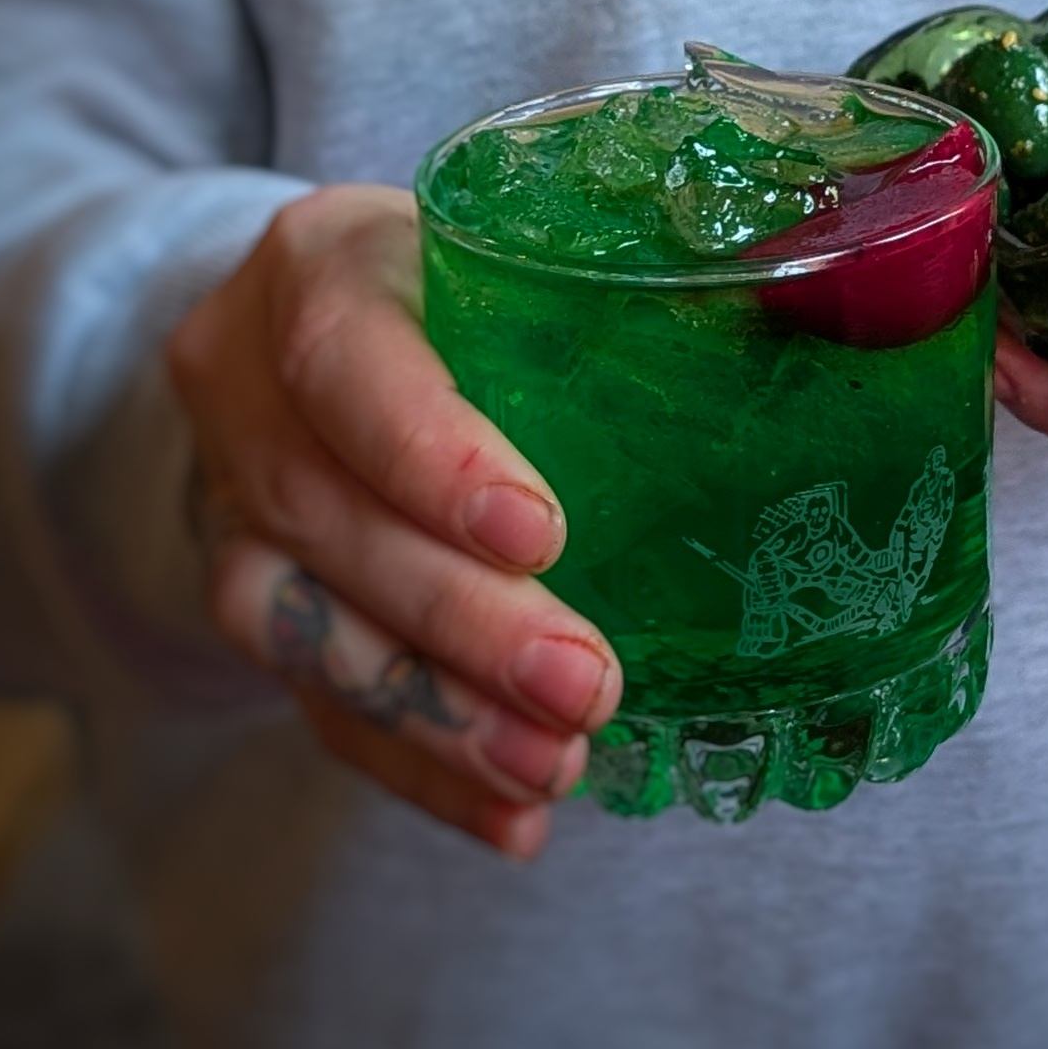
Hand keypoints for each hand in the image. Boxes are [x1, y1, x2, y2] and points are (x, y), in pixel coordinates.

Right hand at [166, 185, 621, 857]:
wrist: (310, 318)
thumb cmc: (463, 270)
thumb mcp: (523, 231)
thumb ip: (634, 269)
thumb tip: (813, 309)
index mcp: (319, 269)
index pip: (349, 364)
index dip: (433, 457)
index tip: (541, 534)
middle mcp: (246, 391)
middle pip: (336, 520)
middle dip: (464, 621)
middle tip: (587, 686)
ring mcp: (234, 507)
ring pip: (308, 630)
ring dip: (440, 716)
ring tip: (551, 767)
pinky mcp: (253, 599)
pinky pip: (319, 701)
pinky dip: (420, 767)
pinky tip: (512, 817)